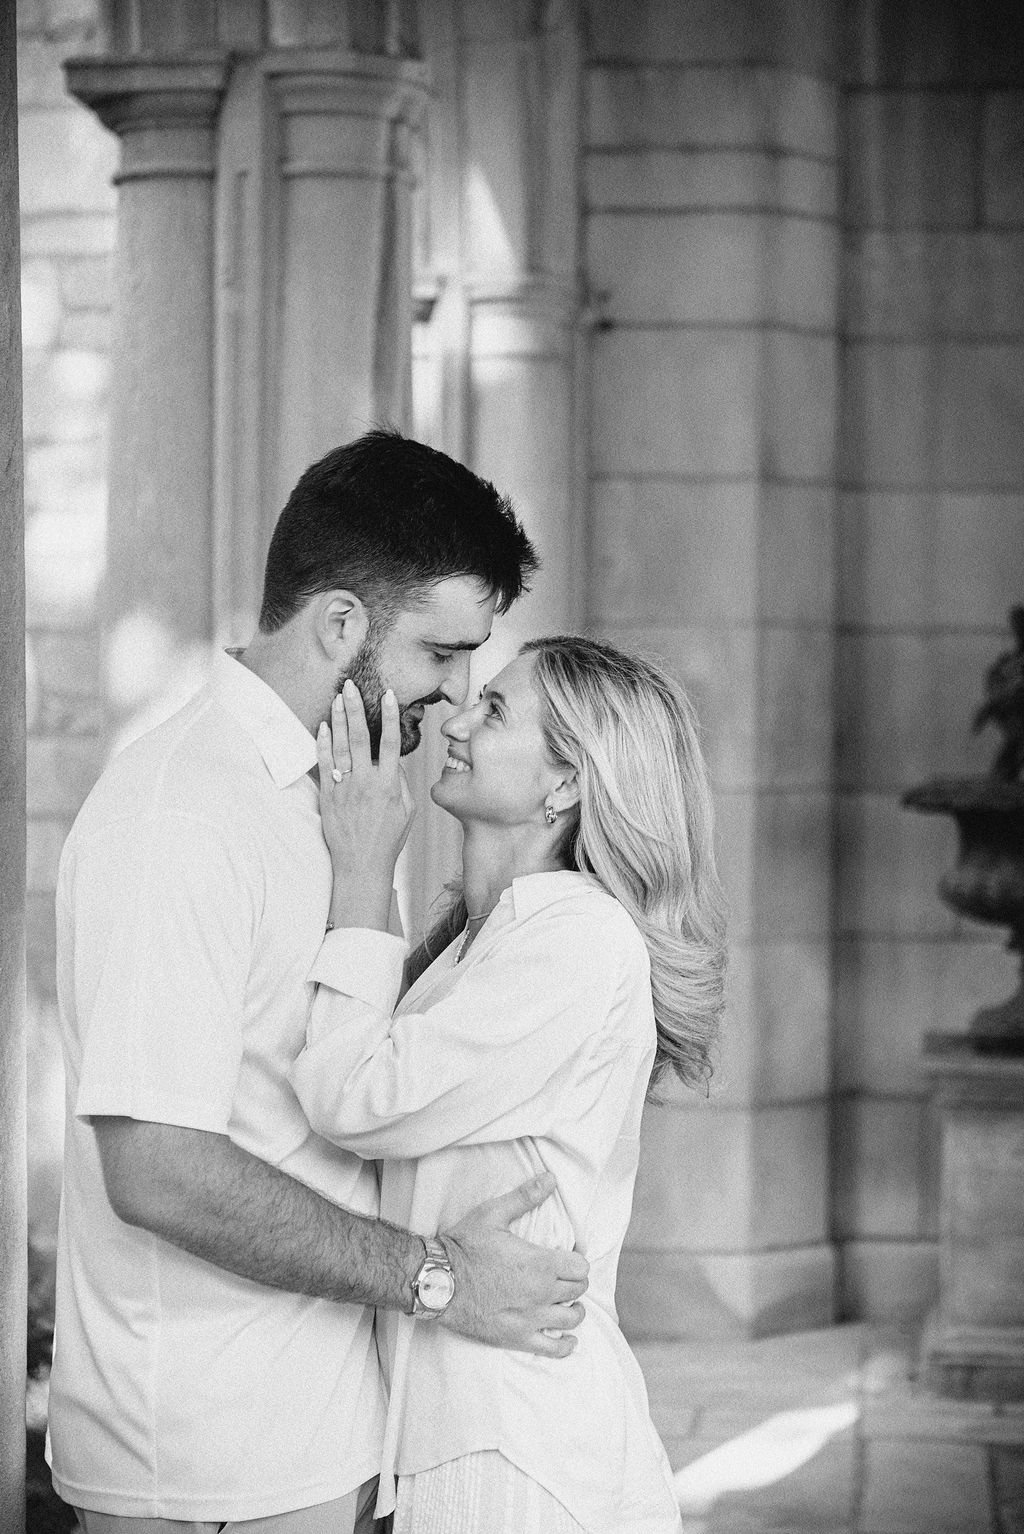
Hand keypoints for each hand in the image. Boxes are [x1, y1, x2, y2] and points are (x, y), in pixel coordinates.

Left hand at [317, 681, 414, 929]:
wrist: (362, 865)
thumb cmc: (388, 840)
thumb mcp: (408, 811)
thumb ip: (402, 783)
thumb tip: (394, 762)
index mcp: (389, 785)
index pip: (390, 742)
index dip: (389, 716)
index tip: (388, 695)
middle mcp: (366, 782)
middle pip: (360, 737)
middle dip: (355, 708)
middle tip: (351, 687)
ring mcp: (345, 788)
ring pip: (339, 747)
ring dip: (337, 720)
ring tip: (336, 698)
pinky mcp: (329, 796)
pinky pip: (324, 764)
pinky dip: (322, 744)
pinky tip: (322, 727)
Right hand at [438, 1173, 588, 1358]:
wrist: (437, 1282)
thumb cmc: (464, 1245)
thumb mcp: (493, 1214)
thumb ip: (525, 1197)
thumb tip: (551, 1178)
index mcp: (540, 1264)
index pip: (581, 1266)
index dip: (577, 1259)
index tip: (567, 1256)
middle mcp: (541, 1294)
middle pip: (579, 1290)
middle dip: (575, 1281)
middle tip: (563, 1275)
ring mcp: (531, 1319)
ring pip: (573, 1317)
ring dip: (573, 1308)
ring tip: (564, 1301)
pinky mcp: (517, 1339)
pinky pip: (554, 1348)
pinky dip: (566, 1343)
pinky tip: (566, 1337)